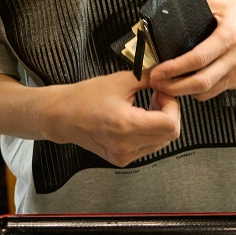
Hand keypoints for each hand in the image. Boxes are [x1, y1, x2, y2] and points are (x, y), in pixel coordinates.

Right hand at [48, 71, 180, 167]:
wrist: (63, 116)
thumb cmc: (85, 97)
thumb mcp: (120, 80)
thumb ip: (148, 78)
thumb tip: (167, 76)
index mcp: (126, 125)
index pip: (169, 125)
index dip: (172, 105)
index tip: (163, 92)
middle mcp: (126, 146)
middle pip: (170, 135)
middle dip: (170, 112)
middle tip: (158, 95)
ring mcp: (124, 156)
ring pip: (162, 142)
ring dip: (162, 123)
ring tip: (149, 106)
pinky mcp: (122, 159)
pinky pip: (149, 147)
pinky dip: (151, 132)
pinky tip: (140, 118)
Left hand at [148, 0, 235, 101]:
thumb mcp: (218, 4)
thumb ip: (195, 12)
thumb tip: (168, 20)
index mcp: (228, 37)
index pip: (197, 59)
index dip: (174, 69)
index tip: (157, 72)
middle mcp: (235, 58)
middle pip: (201, 83)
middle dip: (174, 88)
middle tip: (156, 84)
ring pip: (207, 92)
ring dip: (184, 92)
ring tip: (165, 85)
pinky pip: (215, 91)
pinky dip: (198, 90)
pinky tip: (186, 82)